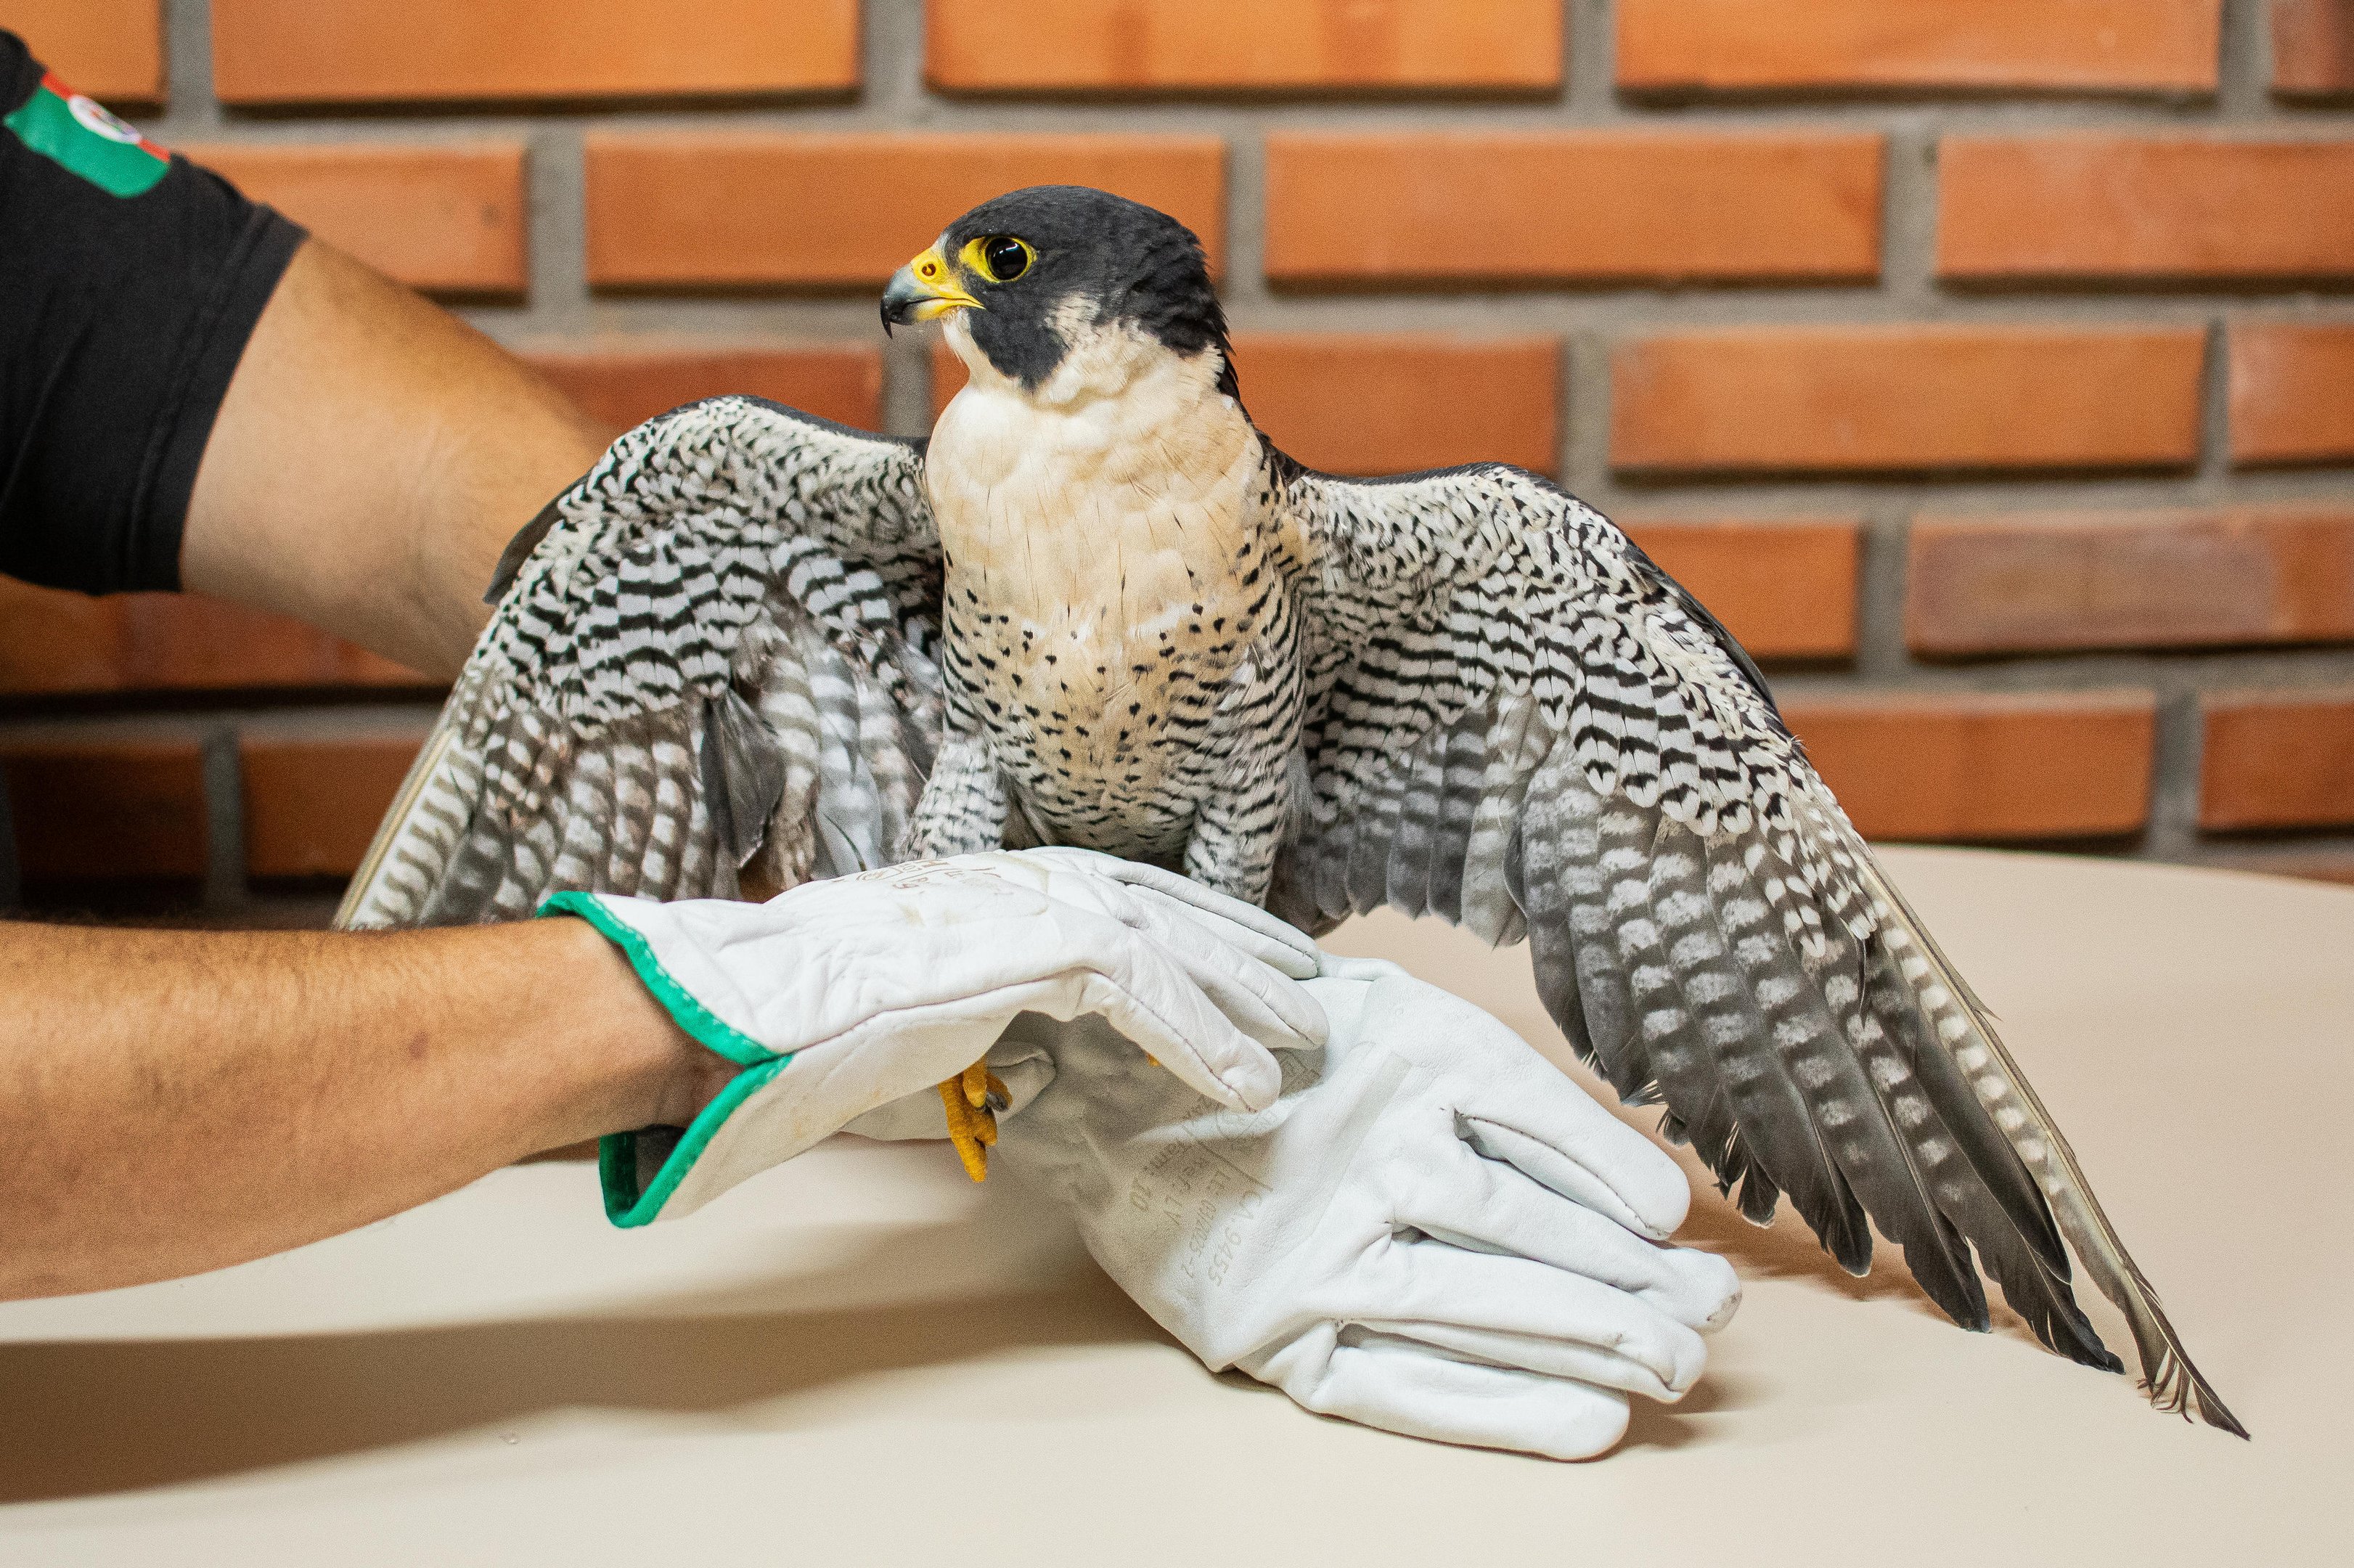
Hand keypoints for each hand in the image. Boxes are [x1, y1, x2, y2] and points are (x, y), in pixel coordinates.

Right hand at [545, 846, 1325, 1224]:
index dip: (1191, 924)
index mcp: (995, 887)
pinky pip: (1145, 993)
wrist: (740, 1017)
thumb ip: (990, 1038)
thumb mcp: (921, 1032)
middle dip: (1241, 942)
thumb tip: (1042, 1068)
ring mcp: (1026, 905)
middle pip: (1163, 901)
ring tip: (1306, 1034)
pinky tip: (1249, 1080)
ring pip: (1171, 942)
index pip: (1119, 893)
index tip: (1244, 954)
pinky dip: (1204, 1039)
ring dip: (1244, 993)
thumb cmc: (805, 1033)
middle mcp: (1019, 879)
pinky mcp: (1031, 948)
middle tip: (1309, 980)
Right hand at [990, 956, 1739, 1460]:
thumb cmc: (1254, 1052)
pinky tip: (1590, 1424)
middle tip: (1713, 1315)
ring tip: (1676, 1369)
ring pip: (1490, 1302)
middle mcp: (1370, 1153)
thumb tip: (1607, 1158)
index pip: (1541, 1121)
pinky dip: (1508, 1408)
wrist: (1092, 1097)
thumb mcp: (1364, 1007)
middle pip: (1533, 1227)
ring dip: (1598, 1344)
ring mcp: (1322, 1253)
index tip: (1679, 1224)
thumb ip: (1468, 1064)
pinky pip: (1412, 1385)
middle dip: (1637, 1281)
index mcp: (1400, 1053)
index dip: (1620, 1177)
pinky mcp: (1279, 1337)